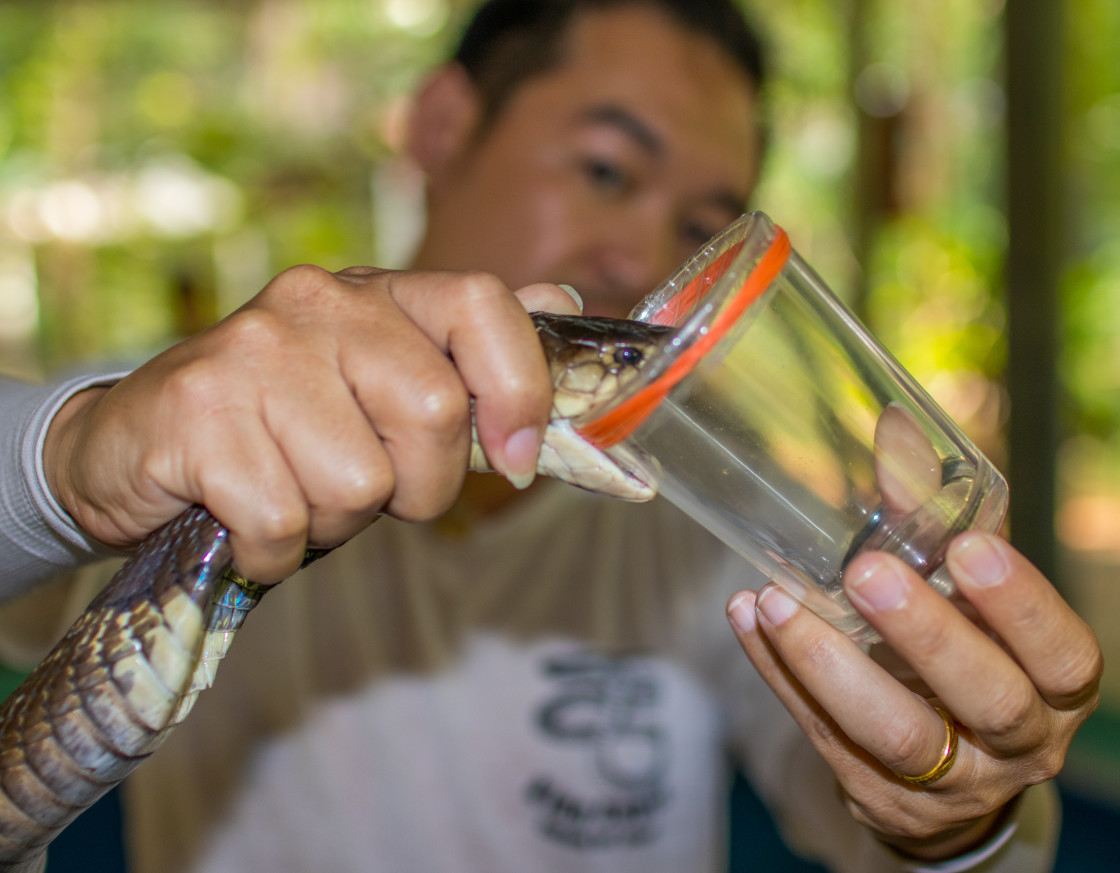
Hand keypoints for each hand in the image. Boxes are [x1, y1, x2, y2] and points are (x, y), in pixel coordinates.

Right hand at [43, 265, 579, 582]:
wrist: (131, 450)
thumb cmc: (280, 434)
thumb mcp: (380, 391)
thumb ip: (470, 356)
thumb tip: (564, 299)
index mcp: (376, 295)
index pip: (483, 303)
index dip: (520, 389)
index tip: (516, 459)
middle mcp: (317, 302)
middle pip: (434, 411)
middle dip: (416, 487)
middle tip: (364, 489)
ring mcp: (253, 350)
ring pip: (361, 482)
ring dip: (334, 523)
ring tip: (290, 494)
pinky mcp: (198, 409)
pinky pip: (285, 521)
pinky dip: (275, 552)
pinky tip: (244, 524)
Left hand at [726, 533, 1100, 859]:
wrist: (952, 775)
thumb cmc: (969, 656)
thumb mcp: (974, 603)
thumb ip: (942, 527)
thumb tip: (893, 432)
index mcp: (1057, 688)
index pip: (1062, 654)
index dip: (1022, 605)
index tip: (969, 548)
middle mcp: (1018, 742)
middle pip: (987, 697)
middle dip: (925, 633)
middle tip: (865, 572)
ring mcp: (950, 783)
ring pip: (894, 734)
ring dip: (827, 665)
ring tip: (774, 602)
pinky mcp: (879, 796)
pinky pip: (823, 735)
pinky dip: (779, 675)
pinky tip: (747, 620)